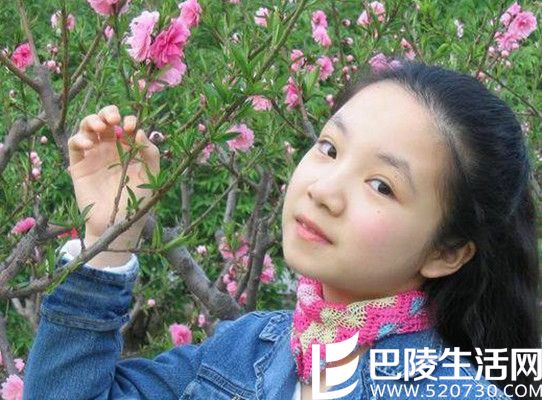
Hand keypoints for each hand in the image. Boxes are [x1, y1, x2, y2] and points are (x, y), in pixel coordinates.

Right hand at [67, 105, 159, 251]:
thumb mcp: (151, 175)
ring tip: (100, 127)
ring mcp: (94, 155)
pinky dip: (79, 138)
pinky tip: (90, 144)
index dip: (128, 119)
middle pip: (105, 120)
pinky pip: (74, 145)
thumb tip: (139, 132)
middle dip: (108, 112)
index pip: (125, 124)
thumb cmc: (138, 200)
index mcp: (128, 148)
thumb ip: (150, 153)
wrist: (119, 223)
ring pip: (87, 127)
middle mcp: (110, 148)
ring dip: (92, 120)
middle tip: (113, 119)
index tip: (131, 126)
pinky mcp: (79, 166)